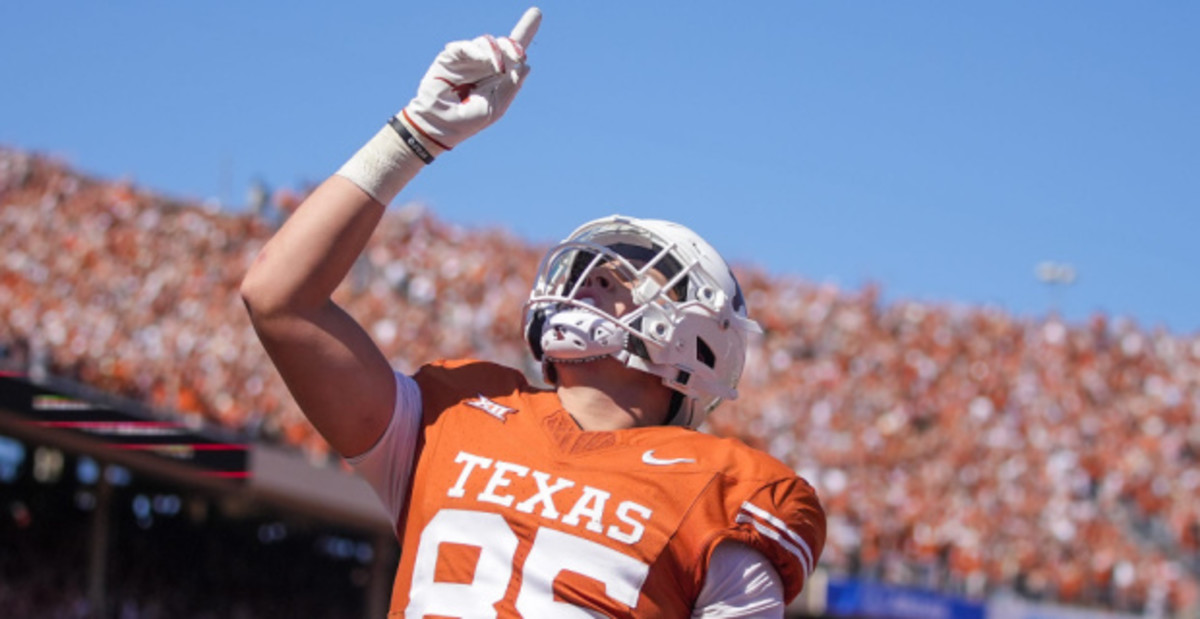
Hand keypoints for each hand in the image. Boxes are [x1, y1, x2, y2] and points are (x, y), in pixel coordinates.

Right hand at [400, 7, 541, 153]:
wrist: (441, 126)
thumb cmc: (469, 120)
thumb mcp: (497, 105)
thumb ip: (511, 86)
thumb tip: (526, 64)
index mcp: (497, 75)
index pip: (513, 52)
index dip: (525, 32)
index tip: (537, 13)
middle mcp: (484, 64)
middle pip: (503, 44)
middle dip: (513, 45)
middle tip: (519, 55)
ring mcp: (468, 59)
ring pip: (486, 42)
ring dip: (496, 51)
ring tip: (499, 67)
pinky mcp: (451, 57)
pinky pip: (466, 46)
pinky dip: (477, 50)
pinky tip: (485, 59)